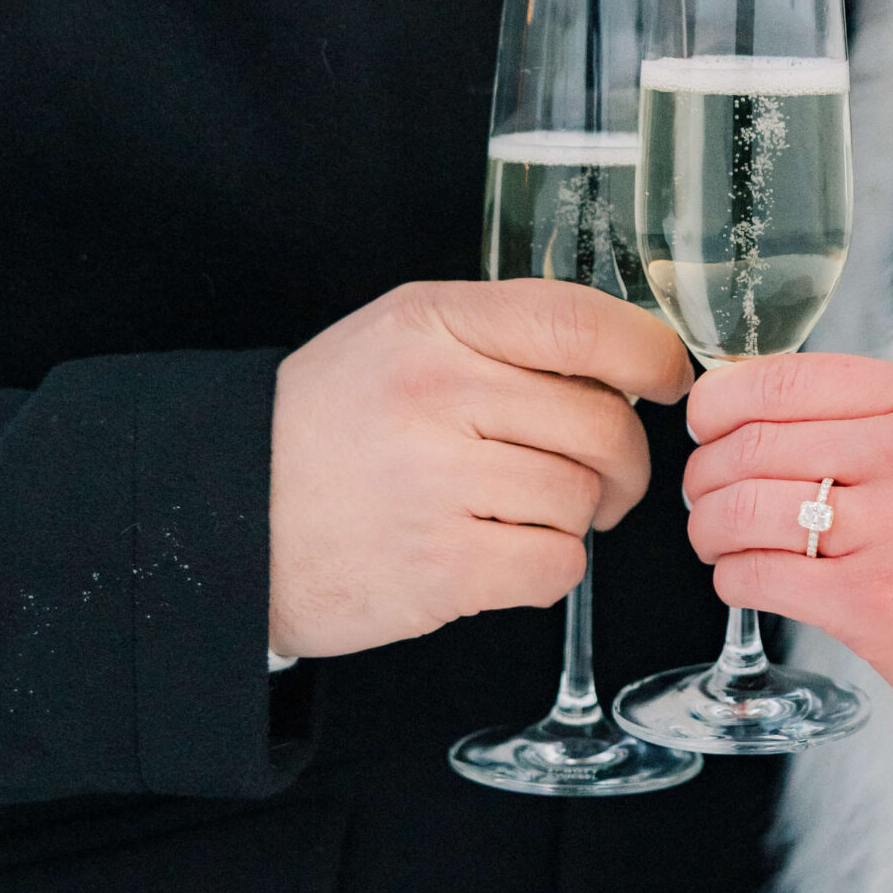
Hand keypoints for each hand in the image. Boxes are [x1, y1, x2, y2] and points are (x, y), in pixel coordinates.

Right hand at [269, 279, 692, 657]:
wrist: (225, 517)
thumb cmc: (328, 425)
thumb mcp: (400, 340)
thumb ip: (502, 337)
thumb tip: (626, 364)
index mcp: (433, 323)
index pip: (580, 323)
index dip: (650, 354)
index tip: (666, 380)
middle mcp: (435, 394)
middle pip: (602, 425)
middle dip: (625, 460)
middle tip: (607, 476)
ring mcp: (435, 484)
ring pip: (584, 498)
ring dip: (580, 514)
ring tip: (529, 510)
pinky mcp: (439, 570)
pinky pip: (557, 566)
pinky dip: (551, 566)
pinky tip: (507, 551)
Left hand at [683, 353, 892, 756]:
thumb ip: (876, 418)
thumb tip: (754, 407)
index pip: (785, 376)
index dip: (720, 402)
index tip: (706, 425)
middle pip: (751, 443)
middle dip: (706, 472)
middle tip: (705, 494)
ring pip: (741, 508)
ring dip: (709, 528)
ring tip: (717, 540)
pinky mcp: (872, 605)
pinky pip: (756, 575)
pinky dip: (731, 578)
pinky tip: (743, 580)